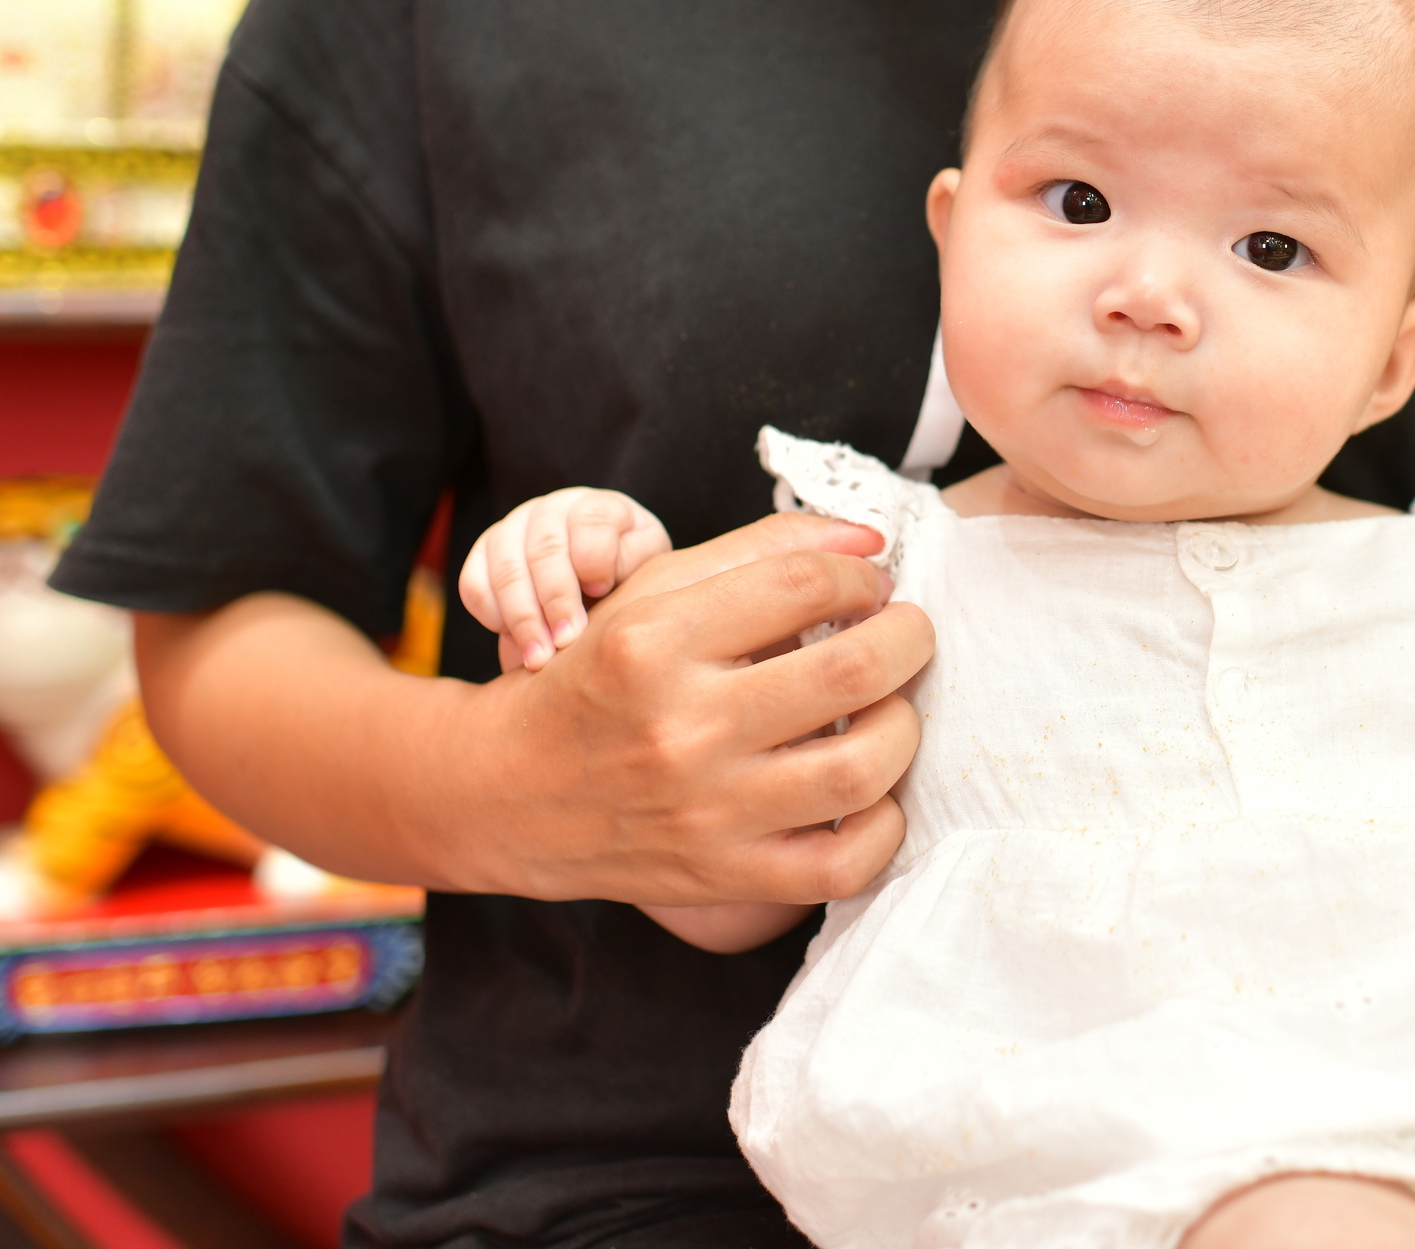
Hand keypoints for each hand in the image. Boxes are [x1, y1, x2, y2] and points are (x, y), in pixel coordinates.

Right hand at [460, 487, 671, 669]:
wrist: (598, 580)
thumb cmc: (628, 571)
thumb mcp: (646, 564)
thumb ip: (630, 565)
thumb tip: (593, 587)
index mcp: (599, 506)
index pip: (591, 519)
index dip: (594, 558)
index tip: (601, 593)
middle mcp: (552, 510)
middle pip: (545, 548)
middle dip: (555, 599)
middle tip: (566, 641)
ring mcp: (513, 528)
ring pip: (506, 568)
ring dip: (521, 617)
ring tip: (539, 658)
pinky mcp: (484, 554)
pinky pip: (473, 584)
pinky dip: (491, 615)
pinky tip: (515, 641)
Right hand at [463, 512, 930, 906]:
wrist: (506, 792)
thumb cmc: (595, 678)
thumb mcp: (652, 595)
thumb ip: (760, 553)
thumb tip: (870, 538)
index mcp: (657, 642)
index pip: (804, 585)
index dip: (860, 576)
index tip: (868, 586)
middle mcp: (682, 728)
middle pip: (851, 672)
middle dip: (908, 640)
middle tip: (906, 634)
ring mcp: (707, 812)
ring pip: (861, 768)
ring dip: (903, 727)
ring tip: (891, 708)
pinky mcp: (725, 876)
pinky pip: (844, 865)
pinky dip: (883, 826)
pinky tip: (869, 791)